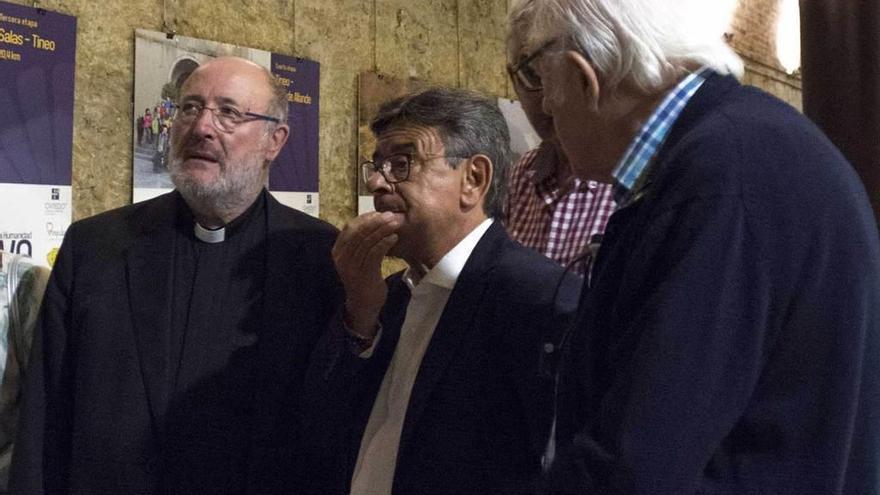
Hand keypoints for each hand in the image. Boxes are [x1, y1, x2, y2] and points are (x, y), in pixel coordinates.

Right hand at [332, 211, 399, 335]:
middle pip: (358, 232)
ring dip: (383, 230)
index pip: (349, 227)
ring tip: (396, 224)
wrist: (363, 305)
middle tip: (391, 215)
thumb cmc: (363, 278)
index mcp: (338, 251)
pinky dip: (385, 243)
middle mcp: (342, 258)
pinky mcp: (364, 274)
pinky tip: (394, 238)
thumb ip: (361, 242)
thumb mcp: (357, 258)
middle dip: (376, 221)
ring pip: (367, 241)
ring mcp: (352, 266)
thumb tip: (374, 220)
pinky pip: (374, 253)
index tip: (379, 213)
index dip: (365, 218)